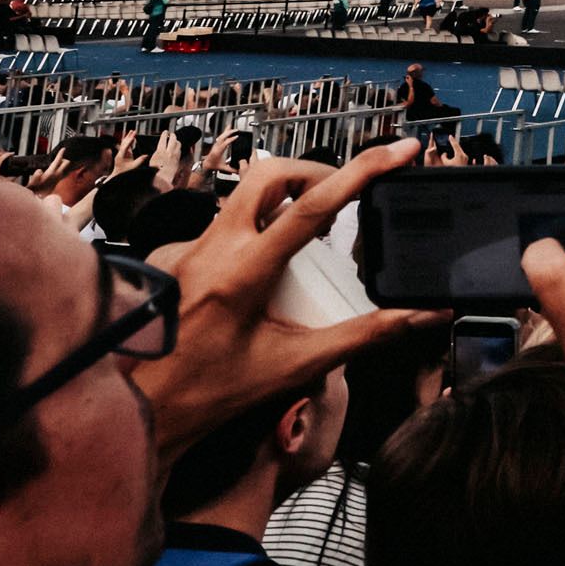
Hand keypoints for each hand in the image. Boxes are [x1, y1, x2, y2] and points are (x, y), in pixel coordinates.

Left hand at [130, 140, 444, 461]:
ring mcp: (184, 249)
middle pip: (271, 174)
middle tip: (343, 197)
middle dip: (315, 173)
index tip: (399, 150)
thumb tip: (423, 316)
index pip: (312, 205)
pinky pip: (221, 228)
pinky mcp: (171, 257)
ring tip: (307, 246)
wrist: (141, 415)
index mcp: (242, 274)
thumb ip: (365, 335)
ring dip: (284, 207)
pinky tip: (257, 277)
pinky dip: (252, 238)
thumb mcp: (297, 365)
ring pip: (244, 198)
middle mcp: (209, 249)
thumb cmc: (212, 394)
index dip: (363, 171)